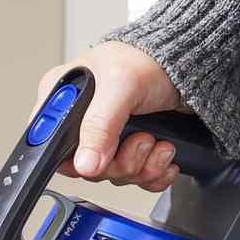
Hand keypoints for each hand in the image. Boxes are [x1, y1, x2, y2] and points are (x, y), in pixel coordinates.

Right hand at [33, 41, 185, 190]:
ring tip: (157, 141)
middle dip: (122, 162)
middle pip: (87, 169)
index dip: (75, 160)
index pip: (50, 144)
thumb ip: (99, 125)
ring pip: (115, 175)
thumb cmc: (150, 60)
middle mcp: (81, 120)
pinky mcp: (130, 148)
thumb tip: (84, 164)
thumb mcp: (120, 86)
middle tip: (142, 139)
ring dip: (143, 166)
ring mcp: (107, 137)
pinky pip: (136, 179)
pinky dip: (155, 172)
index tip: (100, 156)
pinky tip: (164, 154)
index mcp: (64, 99)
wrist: (189, 65)